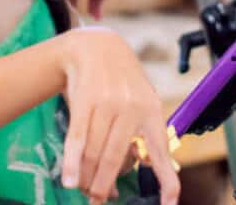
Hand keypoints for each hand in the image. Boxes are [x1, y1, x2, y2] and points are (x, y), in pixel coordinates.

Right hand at [56, 28, 179, 204]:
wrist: (98, 46)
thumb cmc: (122, 82)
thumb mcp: (141, 101)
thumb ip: (140, 137)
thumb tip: (132, 173)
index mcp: (153, 111)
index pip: (162, 152)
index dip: (166, 182)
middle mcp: (132, 107)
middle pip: (116, 159)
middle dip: (104, 185)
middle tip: (98, 200)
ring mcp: (107, 102)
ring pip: (95, 152)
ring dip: (87, 177)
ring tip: (83, 189)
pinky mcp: (85, 99)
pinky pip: (77, 138)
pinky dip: (72, 162)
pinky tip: (69, 180)